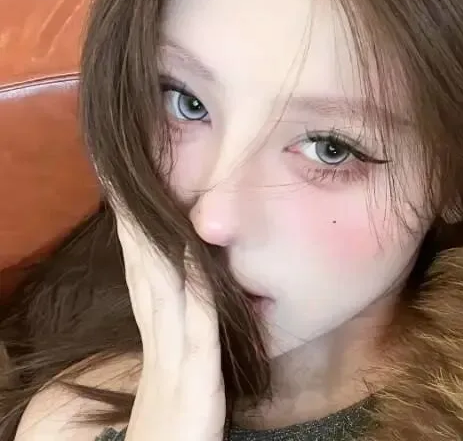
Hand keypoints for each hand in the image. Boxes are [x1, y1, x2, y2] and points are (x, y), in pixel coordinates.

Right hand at [116, 209, 225, 440]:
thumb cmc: (177, 422)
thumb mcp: (172, 372)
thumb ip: (175, 335)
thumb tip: (182, 298)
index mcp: (157, 338)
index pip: (143, 278)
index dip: (135, 240)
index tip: (127, 201)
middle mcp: (160, 341)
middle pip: (145, 276)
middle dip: (135, 231)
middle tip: (125, 187)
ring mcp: (174, 359)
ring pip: (162, 291)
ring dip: (154, 246)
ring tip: (145, 205)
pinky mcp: (195, 380)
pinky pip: (197, 326)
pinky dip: (194, 287)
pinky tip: (192, 255)